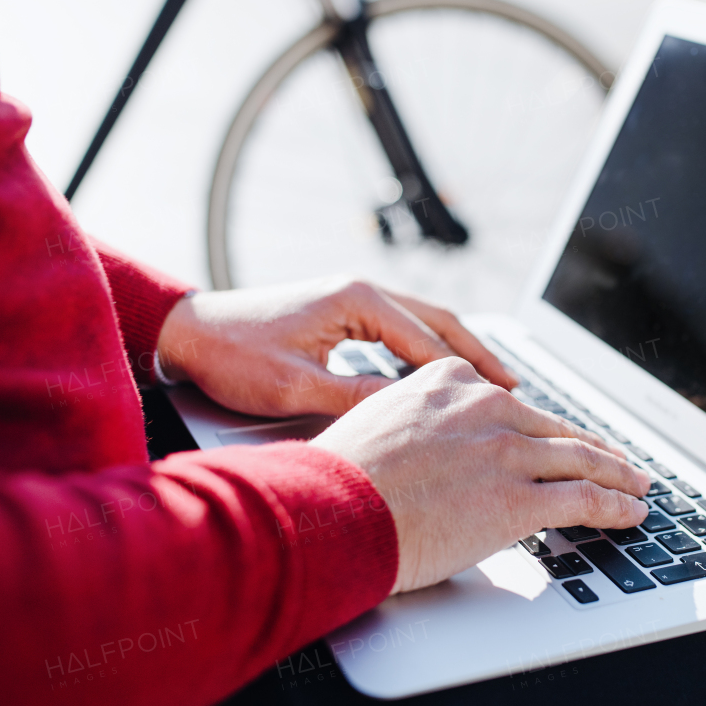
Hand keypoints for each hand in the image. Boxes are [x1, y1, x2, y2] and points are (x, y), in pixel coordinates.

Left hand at [156, 277, 517, 417]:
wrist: (191, 332)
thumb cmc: (233, 354)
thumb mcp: (294, 385)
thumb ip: (353, 397)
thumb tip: (405, 413)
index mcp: (358, 300)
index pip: (429, 342)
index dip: (466, 376)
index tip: (498, 402)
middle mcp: (362, 291)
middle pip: (440, 322)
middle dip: (478, 355)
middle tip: (514, 386)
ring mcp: (354, 298)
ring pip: (424, 323)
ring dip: (457, 350)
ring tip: (491, 380)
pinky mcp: (344, 312)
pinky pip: (401, 329)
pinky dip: (429, 349)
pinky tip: (439, 374)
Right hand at [310, 357, 650, 593]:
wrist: (329, 510)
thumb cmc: (338, 478)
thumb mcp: (377, 424)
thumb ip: (419, 427)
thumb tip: (434, 451)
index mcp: (448, 382)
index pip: (512, 402)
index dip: (543, 423)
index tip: (559, 433)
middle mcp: (484, 407)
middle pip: (556, 428)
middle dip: (593, 447)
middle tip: (617, 460)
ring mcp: (506, 451)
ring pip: (583, 458)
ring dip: (619, 475)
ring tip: (637, 485)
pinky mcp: (520, 498)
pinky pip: (585, 498)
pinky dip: (617, 506)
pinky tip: (631, 512)